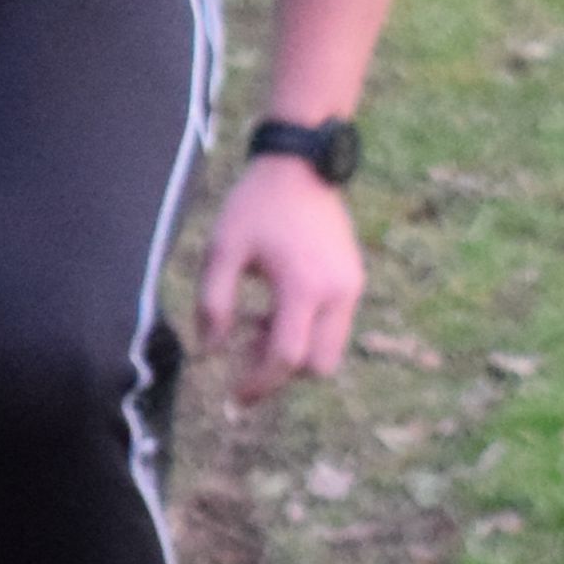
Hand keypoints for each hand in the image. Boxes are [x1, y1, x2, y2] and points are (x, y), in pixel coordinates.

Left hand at [198, 152, 367, 388]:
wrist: (300, 166)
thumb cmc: (256, 205)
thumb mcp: (222, 249)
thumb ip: (213, 303)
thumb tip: (210, 352)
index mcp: (304, 288)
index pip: (286, 358)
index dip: (259, 384)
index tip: (234, 396)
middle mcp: (338, 293)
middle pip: (317, 365)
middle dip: (281, 372)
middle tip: (244, 353)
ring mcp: (351, 288)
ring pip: (329, 350)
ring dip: (294, 351)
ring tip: (256, 322)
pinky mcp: (353, 280)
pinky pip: (334, 326)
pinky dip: (306, 331)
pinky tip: (274, 306)